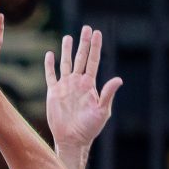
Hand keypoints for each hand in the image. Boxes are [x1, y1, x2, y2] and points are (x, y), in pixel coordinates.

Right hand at [43, 25, 123, 153]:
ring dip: (67, 50)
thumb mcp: (102, 111)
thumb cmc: (90, 128)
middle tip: (86, 28)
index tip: (97, 33)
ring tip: (68, 37)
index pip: (93, 61)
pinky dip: (50, 65)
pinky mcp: (54, 93)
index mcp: (90, 85)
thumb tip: (119, 79)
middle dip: (84, 43)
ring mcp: (65, 86)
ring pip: (66, 63)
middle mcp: (78, 83)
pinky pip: (51, 76)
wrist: (72, 139)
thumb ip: (108, 94)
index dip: (95, 47)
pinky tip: (50, 55)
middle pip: (81, 58)